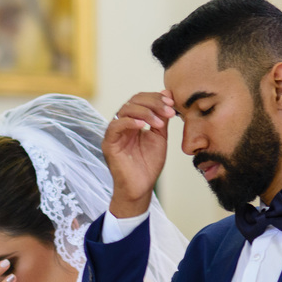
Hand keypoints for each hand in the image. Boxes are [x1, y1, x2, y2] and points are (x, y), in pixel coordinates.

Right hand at [102, 90, 176, 217]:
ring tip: (159, 123)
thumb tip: (167, 94)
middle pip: (134, 101)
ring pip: (125, 109)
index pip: (141, 100)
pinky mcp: (109, 143)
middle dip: (153, 103)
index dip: (156, 98)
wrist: (141, 187)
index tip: (172, 103)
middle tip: (169, 111)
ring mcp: (115, 133)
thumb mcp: (160, 137)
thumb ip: (162, 117)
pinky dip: (129, 121)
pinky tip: (143, 126)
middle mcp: (122, 124)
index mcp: (133, 121)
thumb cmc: (149, 165)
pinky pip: (115, 125)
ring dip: (145, 112)